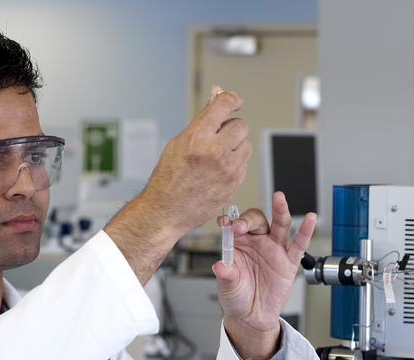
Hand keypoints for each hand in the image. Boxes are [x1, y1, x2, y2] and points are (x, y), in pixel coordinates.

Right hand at [105, 86, 250, 283]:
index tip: (236, 102)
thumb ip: (203, 119)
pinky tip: (219, 171)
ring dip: (236, 147)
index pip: (225, 103)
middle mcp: (214, 150)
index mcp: (197, 135)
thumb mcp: (179, 142)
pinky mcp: (234, 183)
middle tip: (220, 138)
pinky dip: (236, 165)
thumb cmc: (168, 178)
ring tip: (219, 157)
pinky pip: (244, 164)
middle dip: (231, 129)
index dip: (234, 99)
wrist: (166, 211)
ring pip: (246, 145)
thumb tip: (216, 94)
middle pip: (241, 125)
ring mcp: (227, 168)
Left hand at [213, 192, 316, 359]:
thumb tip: (219, 266)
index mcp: (239, 244)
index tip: (224, 223)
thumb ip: (225, 275)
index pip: (235, 225)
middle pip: (257, 221)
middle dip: (249, 220)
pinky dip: (305, 231)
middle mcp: (257, 243)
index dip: (230, 221)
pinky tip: (310, 219)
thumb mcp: (227, 287)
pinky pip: (298, 244)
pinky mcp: (289, 262)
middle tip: (241, 226)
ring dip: (279, 210)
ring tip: (279, 198)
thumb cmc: (237, 297)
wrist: (252, 316)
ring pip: (279, 225)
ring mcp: (274, 250)